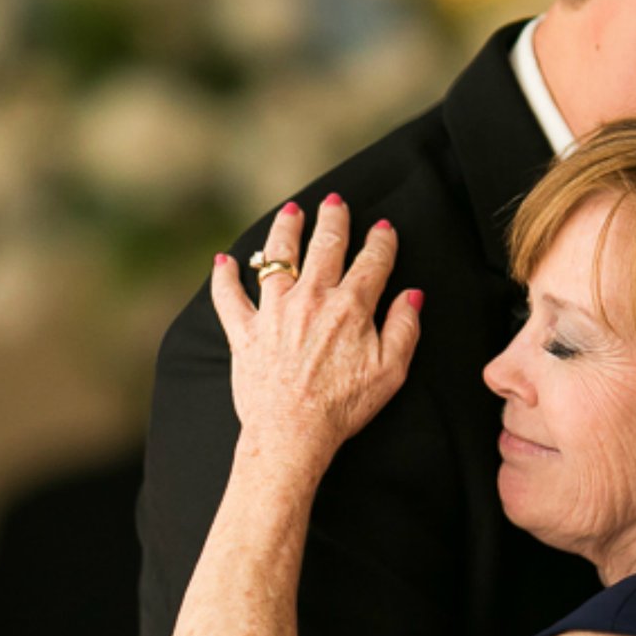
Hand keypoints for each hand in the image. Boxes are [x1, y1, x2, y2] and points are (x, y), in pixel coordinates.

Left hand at [212, 196, 422, 469]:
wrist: (292, 432)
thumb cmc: (344, 406)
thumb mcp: (391, 371)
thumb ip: (404, 328)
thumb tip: (412, 296)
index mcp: (350, 307)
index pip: (372, 261)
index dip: (381, 241)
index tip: (384, 228)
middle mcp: (310, 298)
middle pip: (324, 246)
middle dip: (333, 220)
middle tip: (335, 203)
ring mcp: (273, 312)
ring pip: (276, 257)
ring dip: (285, 231)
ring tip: (291, 212)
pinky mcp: (244, 331)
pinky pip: (228, 297)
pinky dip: (224, 278)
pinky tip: (223, 262)